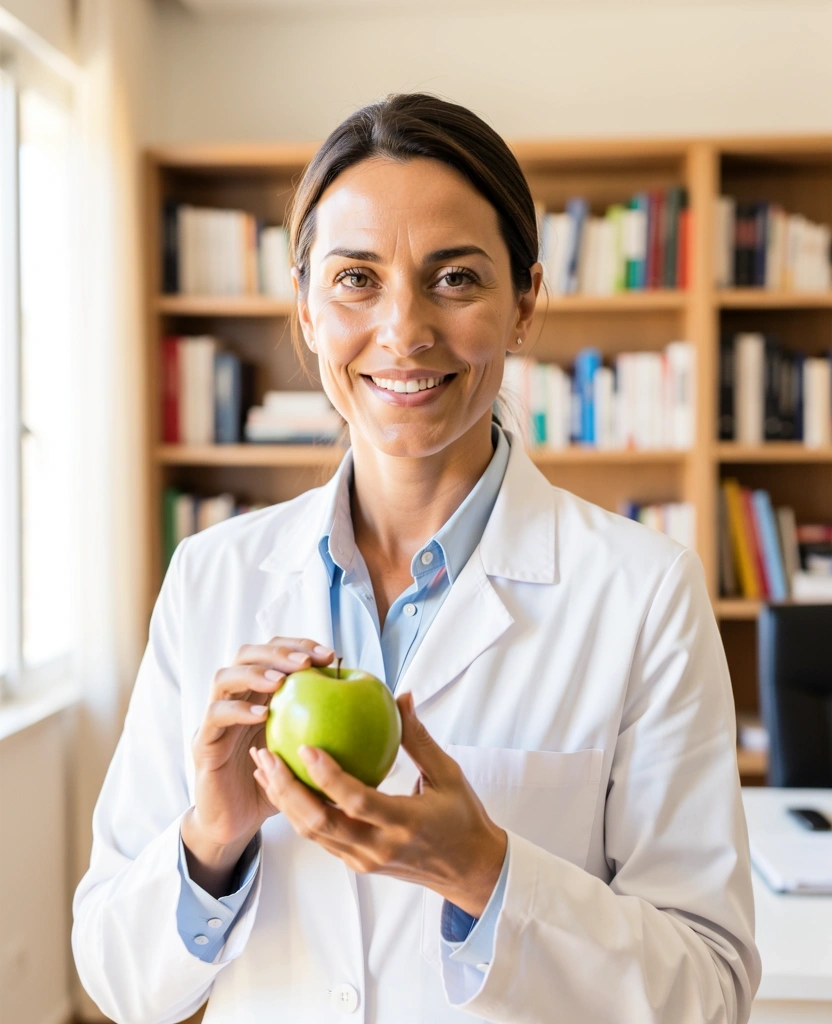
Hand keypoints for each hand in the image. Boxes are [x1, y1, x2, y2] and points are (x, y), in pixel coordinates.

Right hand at [181, 636, 333, 896]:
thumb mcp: (318, 753)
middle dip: (277, 651)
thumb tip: (398, 702)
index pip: (278, 653)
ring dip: (254, 674)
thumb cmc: (284, 786)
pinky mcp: (203, 743)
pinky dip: (237, 711)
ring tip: (282, 682)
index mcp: (262, 693)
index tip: (331, 655)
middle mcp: (237, 697)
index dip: (302, 647)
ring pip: (225, 677)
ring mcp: (216, 717)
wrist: (238, 823)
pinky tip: (262, 715)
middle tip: (306, 663)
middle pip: (248, 653)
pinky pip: (215, 718)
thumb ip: (348, 725)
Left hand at [250, 691, 506, 917]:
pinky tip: (284, 785)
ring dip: (284, 800)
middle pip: (320, 822)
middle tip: (267, 754)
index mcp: (405, 823)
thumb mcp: (448, 774)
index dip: (328, 776)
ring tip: (264, 766)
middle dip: (287, 789)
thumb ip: (419, 737)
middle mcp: (379, 847)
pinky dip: (297, 811)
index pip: (357, 801)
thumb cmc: (463, 817)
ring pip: (313, 833)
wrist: (470, 871)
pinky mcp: (357, 864)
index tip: (306, 746)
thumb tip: (401, 696)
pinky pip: (320, 837)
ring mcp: (365, 860)